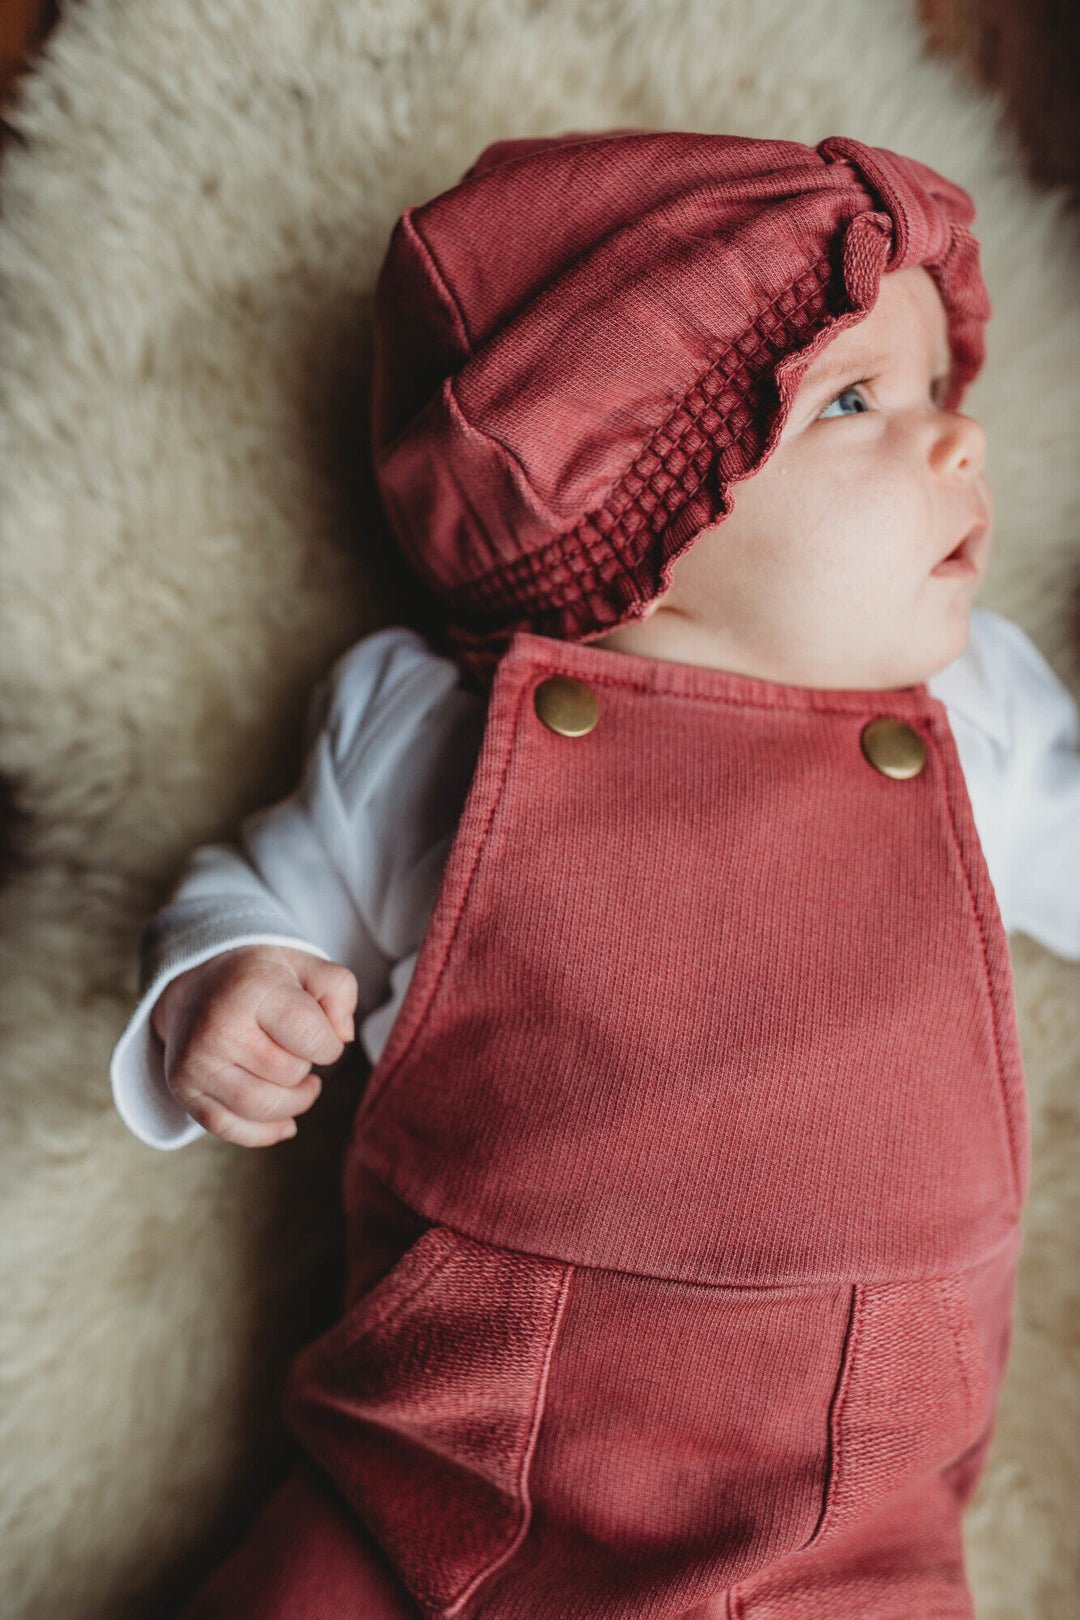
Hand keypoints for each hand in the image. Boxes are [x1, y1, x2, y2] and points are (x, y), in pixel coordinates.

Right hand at [150, 945, 358, 1146]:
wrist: (196, 986)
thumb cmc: (259, 979)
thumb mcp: (304, 965)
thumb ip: (339, 991)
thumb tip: (343, 1036)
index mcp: (252, 990)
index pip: (311, 1036)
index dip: (330, 1045)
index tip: (323, 1037)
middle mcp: (218, 1027)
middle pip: (289, 1074)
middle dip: (306, 1069)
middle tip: (299, 1052)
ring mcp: (196, 1062)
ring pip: (262, 1108)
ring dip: (293, 1104)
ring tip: (301, 1087)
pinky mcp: (184, 1089)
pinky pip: (229, 1128)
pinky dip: (264, 1132)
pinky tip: (285, 1122)